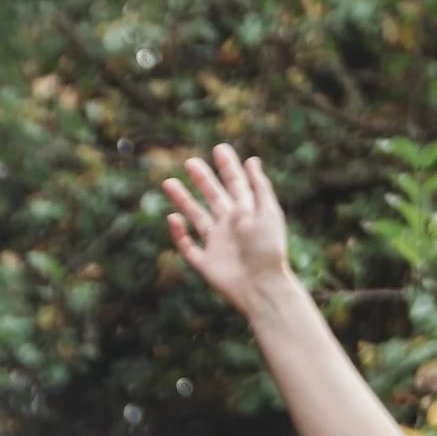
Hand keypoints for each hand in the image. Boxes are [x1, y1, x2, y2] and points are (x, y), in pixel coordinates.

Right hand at [164, 145, 294, 315]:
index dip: (228, 167)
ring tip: (168, 183)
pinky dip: (179, 234)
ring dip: (183, 201)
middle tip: (190, 162)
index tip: (219, 148)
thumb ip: (259, 187)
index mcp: (247, 214)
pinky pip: (188, 247)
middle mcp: (231, 227)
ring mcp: (217, 245)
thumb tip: (252, 160)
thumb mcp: (267, 213)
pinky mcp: (206, 264)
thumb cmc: (268, 250)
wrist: (262, 287)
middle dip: (203, 180)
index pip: (236, 185)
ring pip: (196, 218)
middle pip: (213, 198)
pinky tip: (173, 218)